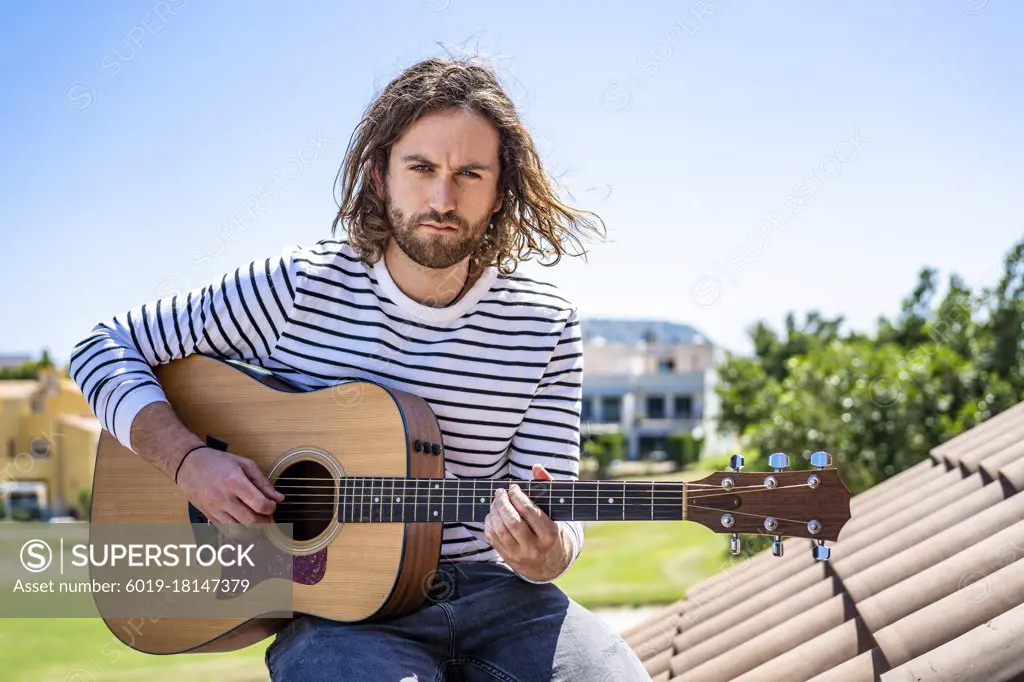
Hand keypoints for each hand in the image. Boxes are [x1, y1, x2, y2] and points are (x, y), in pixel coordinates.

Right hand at [176, 447, 283, 537]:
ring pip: (238, 531)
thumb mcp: (244, 464)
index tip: (272, 505)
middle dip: (265, 522)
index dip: (271, 508)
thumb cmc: (218, 462)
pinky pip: (226, 532)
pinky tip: (244, 524)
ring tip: (257, 520)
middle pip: (251, 521)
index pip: (259, 504)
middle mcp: (224, 498)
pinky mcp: (209, 516)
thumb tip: (279, 498)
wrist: (189, 465)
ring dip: (253, 530)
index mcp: (235, 482)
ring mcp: (215, 509)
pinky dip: (239, 532)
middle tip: (267, 515)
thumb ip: (263, 482)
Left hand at [484, 464, 572, 581]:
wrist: (551, 564)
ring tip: (496, 502)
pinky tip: (493, 515)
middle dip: (502, 502)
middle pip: (512, 521)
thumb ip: (547, 486)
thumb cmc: (552, 530)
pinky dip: (489, 524)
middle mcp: (535, 547)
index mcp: (550, 534)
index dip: (517, 495)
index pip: (528, 510)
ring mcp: (520, 555)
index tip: (513, 487)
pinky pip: (493, 539)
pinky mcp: (509, 559)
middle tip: (500, 492)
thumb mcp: (555, 511)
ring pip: (500, 530)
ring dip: (494, 512)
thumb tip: (535, 467)